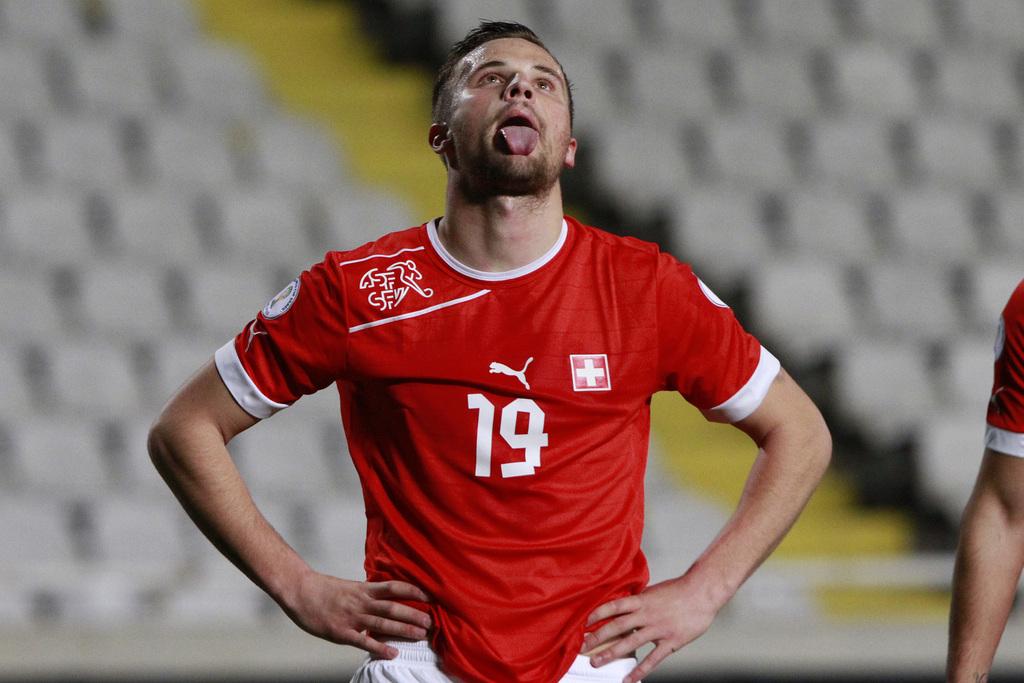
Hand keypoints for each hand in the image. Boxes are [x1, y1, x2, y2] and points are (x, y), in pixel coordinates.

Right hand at [280, 571, 431, 658]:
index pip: (394, 587)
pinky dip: (379, 648)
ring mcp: (352, 618)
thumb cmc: (323, 589)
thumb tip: (384, 596)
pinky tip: (393, 653)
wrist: (300, 591)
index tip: (428, 596)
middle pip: (393, 607)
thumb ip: (367, 593)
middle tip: (431, 621)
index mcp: (364, 589)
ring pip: (382, 624)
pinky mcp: (341, 632)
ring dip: (403, 629)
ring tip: (421, 635)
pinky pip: (363, 641)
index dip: (412, 590)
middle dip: (413, 614)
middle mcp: (361, 602)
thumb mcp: (349, 586)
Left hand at [581, 576, 718, 682]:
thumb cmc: (680, 590)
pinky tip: (629, 679)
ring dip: (611, 654)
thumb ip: (639, 601)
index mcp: (642, 600)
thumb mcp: (654, 592)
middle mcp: (646, 614)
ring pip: (630, 643)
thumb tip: (624, 607)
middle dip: (598, 638)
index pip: (614, 606)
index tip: (585, 622)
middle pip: (617, 627)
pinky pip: (652, 659)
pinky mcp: (670, 642)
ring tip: (597, 662)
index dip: (598, 614)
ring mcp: (658, 629)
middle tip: (583, 646)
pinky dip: (640, 671)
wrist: (702, 592)